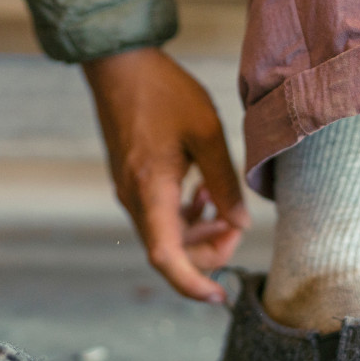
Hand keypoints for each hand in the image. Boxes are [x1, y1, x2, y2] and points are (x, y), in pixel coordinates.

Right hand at [82, 48, 249, 302]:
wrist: (119, 64)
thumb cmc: (162, 91)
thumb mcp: (207, 133)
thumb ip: (225, 183)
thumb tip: (240, 223)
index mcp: (150, 192)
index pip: (166, 258)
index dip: (192, 284)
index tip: (218, 296)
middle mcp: (135, 201)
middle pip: (172, 253)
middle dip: (209, 251)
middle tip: (237, 223)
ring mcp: (130, 193)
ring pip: (168, 236)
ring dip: (200, 232)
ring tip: (222, 201)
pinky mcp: (132, 183)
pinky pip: (161, 217)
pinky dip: (187, 216)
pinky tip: (204, 192)